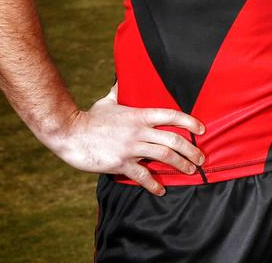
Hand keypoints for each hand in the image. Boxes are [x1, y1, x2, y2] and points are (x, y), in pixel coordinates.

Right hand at [42, 85, 204, 195]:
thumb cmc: (89, 118)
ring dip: (181, 164)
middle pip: (173, 139)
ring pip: (164, 155)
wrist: (69, 133)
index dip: (189, 122)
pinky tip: (161, 190)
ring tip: (191, 171)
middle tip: (201, 159)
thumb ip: (119, 92)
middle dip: (191, 150)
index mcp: (139, 115)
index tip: (202, 130)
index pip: (171, 115)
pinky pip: (142, 175)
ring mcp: (130, 147)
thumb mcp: (107, 102)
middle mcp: (139, 130)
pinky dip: (153, 184)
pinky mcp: (120, 163)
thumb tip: (122, 80)